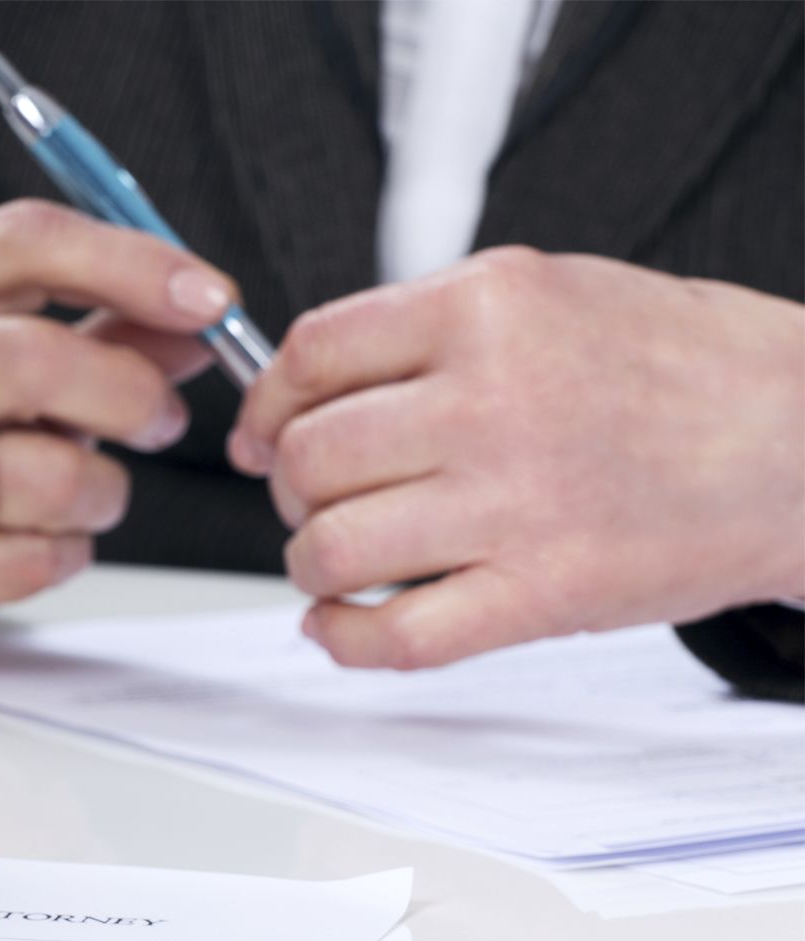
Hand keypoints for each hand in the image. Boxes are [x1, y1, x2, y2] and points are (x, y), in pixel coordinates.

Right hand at [0, 199, 234, 660]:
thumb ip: (103, 328)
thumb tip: (206, 323)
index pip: (28, 242)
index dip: (137, 264)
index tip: (213, 300)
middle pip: (40, 360)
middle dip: (132, 394)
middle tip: (161, 420)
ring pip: (53, 477)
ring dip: (104, 493)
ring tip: (82, 494)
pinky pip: (34, 560)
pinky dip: (63, 554)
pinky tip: (35, 542)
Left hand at [230, 248, 804, 668]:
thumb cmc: (683, 367)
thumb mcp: (550, 294)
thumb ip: (427, 328)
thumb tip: (300, 385)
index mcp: (487, 310)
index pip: (310, 355)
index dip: (265, 405)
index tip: (262, 435)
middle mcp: (493, 400)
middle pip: (308, 458)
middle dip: (291, 491)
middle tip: (317, 501)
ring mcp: (517, 501)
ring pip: (332, 548)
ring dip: (311, 566)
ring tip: (339, 562)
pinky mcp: (545, 593)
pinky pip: (397, 637)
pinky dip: (344, 641)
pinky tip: (343, 626)